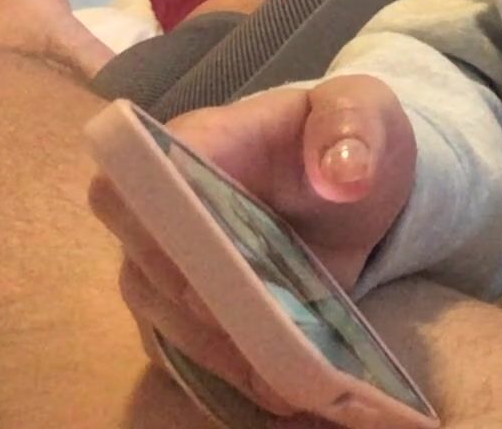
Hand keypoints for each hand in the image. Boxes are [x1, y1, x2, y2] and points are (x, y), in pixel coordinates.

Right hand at [87, 74, 414, 415]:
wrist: (352, 177)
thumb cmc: (345, 133)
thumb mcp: (364, 111)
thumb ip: (353, 127)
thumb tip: (342, 174)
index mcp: (196, 143)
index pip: (137, 179)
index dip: (159, 222)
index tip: (208, 256)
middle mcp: (163, 209)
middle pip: (146, 265)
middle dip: (200, 305)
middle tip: (264, 334)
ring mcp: (170, 267)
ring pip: (167, 319)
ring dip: (223, 350)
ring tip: (287, 378)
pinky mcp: (193, 311)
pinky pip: (197, 348)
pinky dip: (240, 371)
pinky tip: (289, 390)